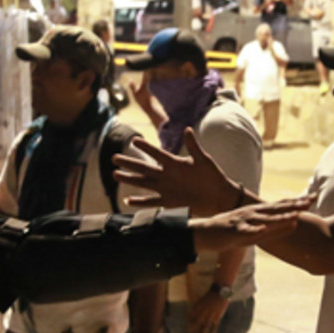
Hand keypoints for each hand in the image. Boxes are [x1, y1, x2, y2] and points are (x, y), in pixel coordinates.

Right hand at [114, 129, 237, 214]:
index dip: (146, 147)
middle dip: (130, 163)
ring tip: (115, 174)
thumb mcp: (204, 160)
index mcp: (175, 163)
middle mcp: (167, 175)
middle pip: (144, 168)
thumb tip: (187, 130)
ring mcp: (167, 189)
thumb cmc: (212, 175)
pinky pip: (152, 202)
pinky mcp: (170, 202)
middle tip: (114, 158)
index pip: (157, 154)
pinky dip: (141, 202)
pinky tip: (128, 201)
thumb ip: (194, 147)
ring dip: (130, 179)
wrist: (219, 196)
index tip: (134, 140)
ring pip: (144, 183)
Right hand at [189, 198, 310, 251]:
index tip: (312, 199)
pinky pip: (245, 231)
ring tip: (294, 216)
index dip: (297, 202)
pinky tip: (263, 230)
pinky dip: (254, 230)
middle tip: (311, 201)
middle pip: (277, 208)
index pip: (281, 205)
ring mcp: (243, 220)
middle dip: (294, 206)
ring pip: (265, 219)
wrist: (203, 233)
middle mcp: (253, 213)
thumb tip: (292, 225)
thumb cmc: (228, 233)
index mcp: (258, 212)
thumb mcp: (253, 232)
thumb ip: (271, 229)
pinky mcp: (233, 230)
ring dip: (280, 218)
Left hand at [189, 289, 228, 332]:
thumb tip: (194, 310)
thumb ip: (198, 305)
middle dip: (193, 326)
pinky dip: (213, 330)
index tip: (187, 321)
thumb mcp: (202, 299)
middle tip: (189, 331)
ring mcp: (211, 315)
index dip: (189, 318)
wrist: (220, 292)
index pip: (191, 314)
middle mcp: (204, 312)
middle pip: (197, 321)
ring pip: (205, 326)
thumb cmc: (211, 294)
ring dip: (202, 332)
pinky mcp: (217, 316)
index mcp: (199, 306)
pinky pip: (215, 325)